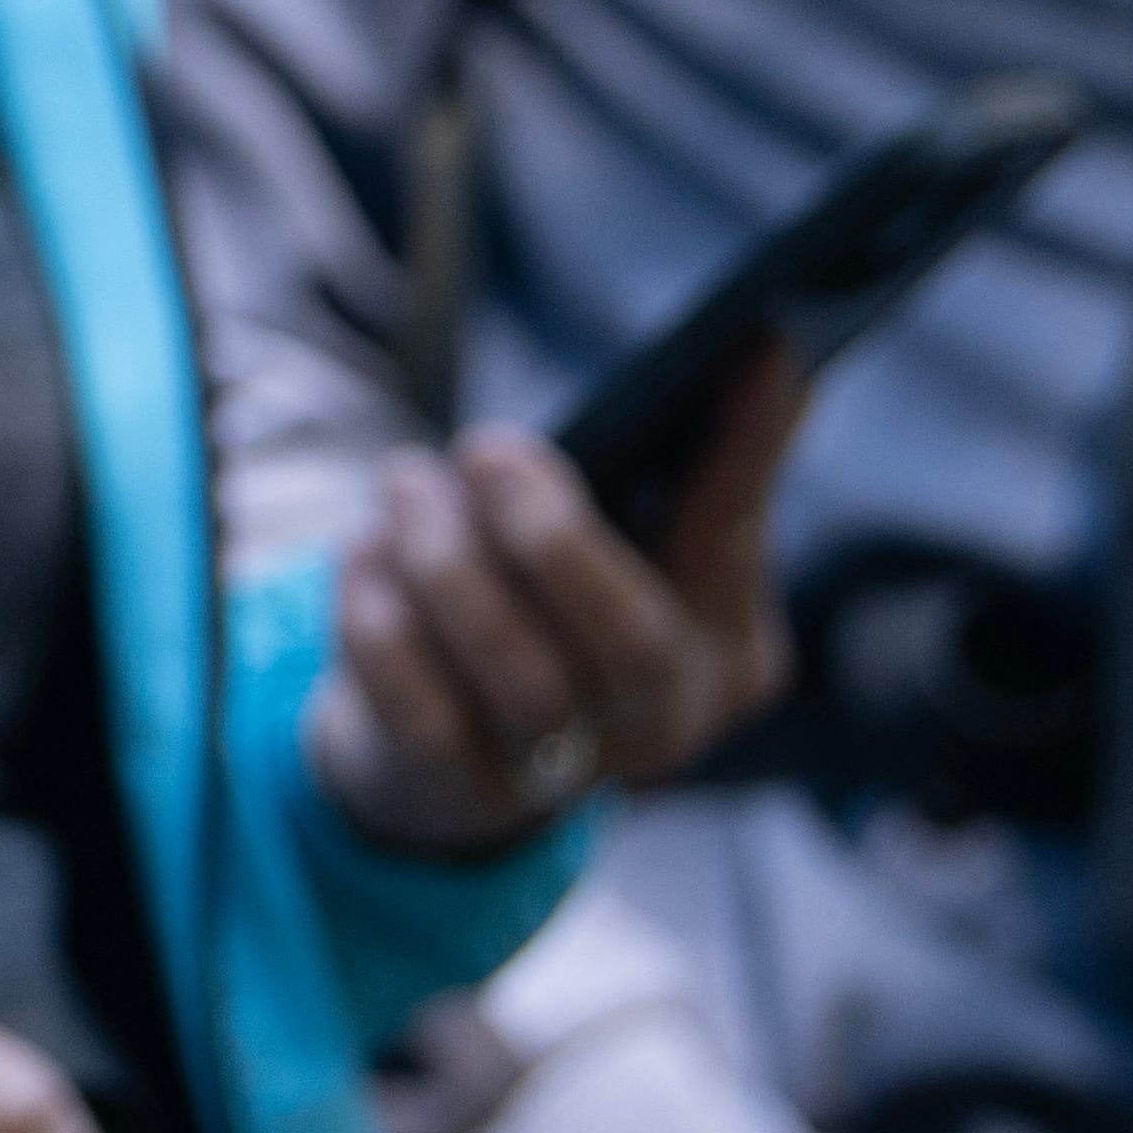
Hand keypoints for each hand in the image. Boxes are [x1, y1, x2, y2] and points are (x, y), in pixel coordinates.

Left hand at [310, 358, 799, 862]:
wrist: (440, 755)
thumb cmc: (546, 612)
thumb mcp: (625, 548)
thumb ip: (686, 473)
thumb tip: (767, 345)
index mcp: (727, 651)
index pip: (738, 541)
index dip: (747, 447)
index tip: (761, 343)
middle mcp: (663, 725)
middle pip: (633, 645)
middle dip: (554, 536)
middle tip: (487, 447)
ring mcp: (568, 772)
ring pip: (523, 677)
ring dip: (448, 561)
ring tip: (407, 483)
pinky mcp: (463, 789)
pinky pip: (420, 706)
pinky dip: (382, 616)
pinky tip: (365, 552)